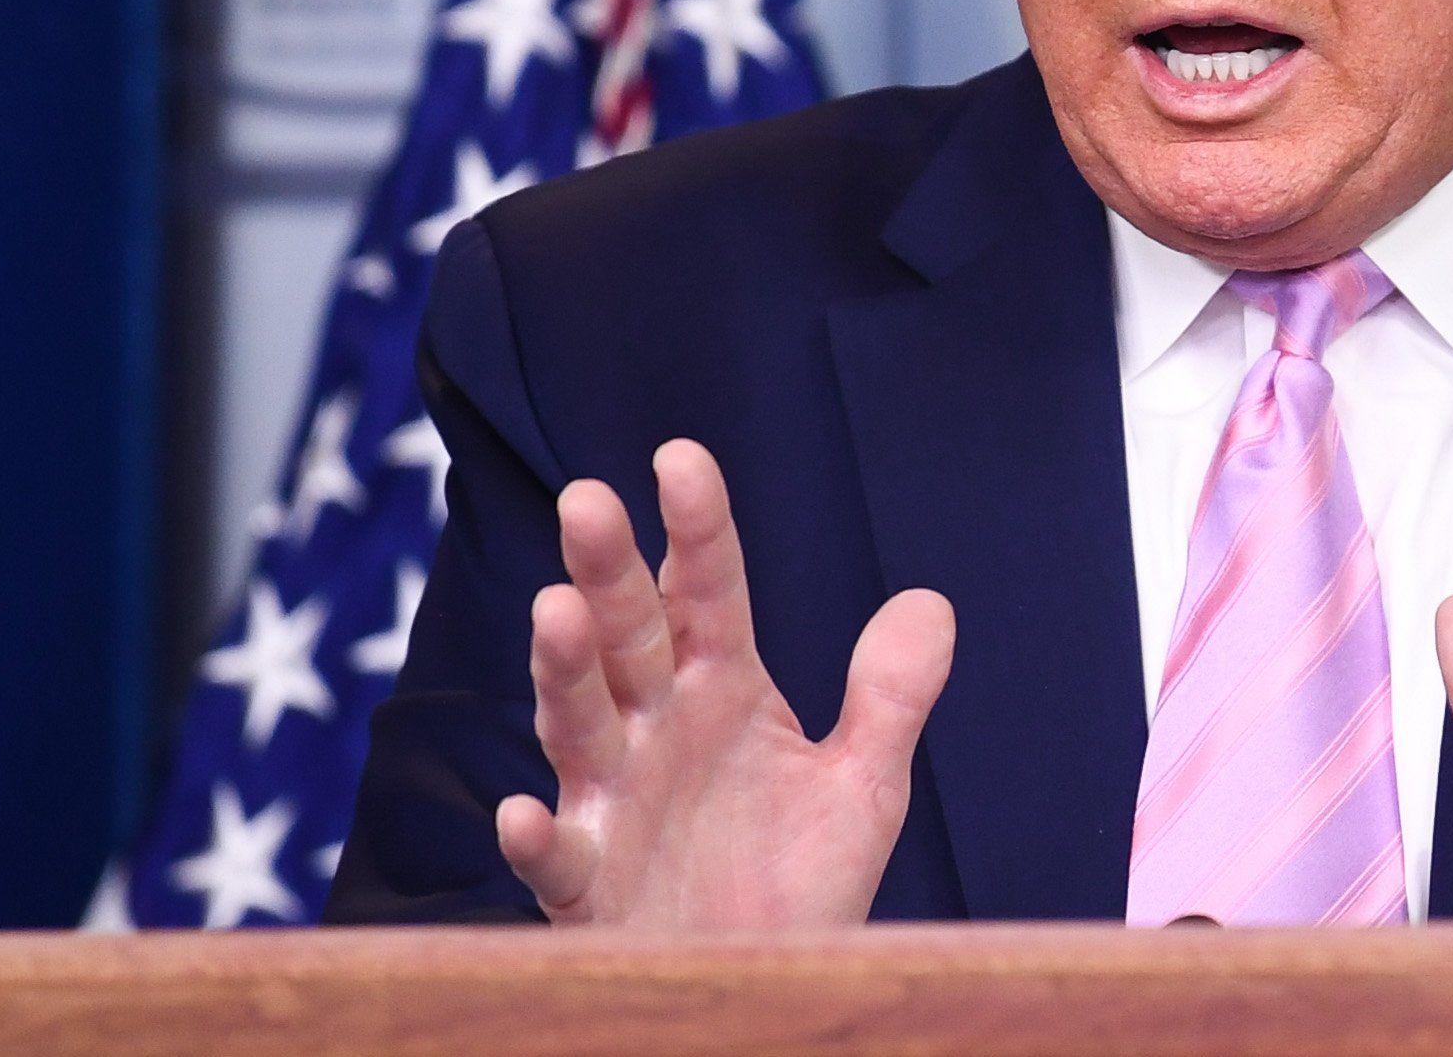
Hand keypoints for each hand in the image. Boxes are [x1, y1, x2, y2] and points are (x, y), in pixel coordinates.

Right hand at [493, 438, 954, 925]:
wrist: (767, 993)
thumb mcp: (863, 787)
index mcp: (721, 693)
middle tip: (587, 498)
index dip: (697, 530)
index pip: (707, 594)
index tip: (681, 458)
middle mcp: (656, 733)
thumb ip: (890, 696)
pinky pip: (558, 862)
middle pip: (628, 637)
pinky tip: (522, 812)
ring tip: (556, 609)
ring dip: (564, 672)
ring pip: (580, 724)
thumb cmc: (799, 885)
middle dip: (607, 572)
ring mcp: (614, 804)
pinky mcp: (590, 889)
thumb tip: (930, 600)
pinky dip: (537, 839)